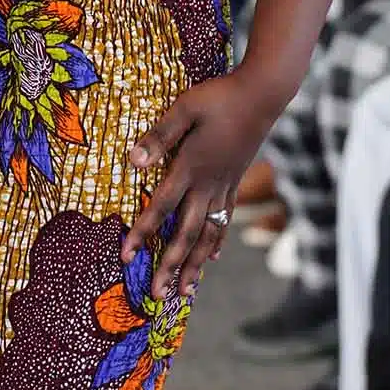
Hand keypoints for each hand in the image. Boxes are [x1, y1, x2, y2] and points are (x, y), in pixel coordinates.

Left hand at [124, 72, 275, 295]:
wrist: (264, 93)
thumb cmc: (220, 96)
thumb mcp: (184, 108)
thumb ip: (159, 136)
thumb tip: (132, 161)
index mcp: (192, 167)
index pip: (161, 207)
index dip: (142, 233)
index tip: (126, 257)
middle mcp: (209, 184)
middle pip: (186, 234)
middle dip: (170, 266)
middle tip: (157, 296)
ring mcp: (225, 186)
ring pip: (208, 235)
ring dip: (195, 265)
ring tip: (184, 291)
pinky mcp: (235, 183)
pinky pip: (224, 220)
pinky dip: (217, 242)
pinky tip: (213, 259)